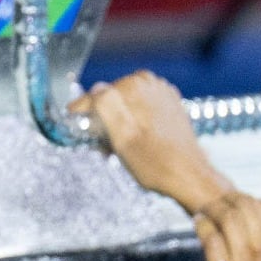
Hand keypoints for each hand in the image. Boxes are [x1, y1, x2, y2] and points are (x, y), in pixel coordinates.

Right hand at [69, 72, 234, 213]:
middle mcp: (151, 84)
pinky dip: (132, 123)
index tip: (71, 122)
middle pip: (112, 98)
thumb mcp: (121, 136)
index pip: (97, 94)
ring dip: (115, 123)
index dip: (82, 111)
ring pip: (126, 105)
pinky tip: (131, 143)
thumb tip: (94, 89)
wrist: (189, 176)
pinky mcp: (170, 106)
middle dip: (101, 120)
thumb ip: (105, 106)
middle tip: (98, 144)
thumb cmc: (155, 162)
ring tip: (114, 148)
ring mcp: (163, 94)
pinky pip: (141, 110)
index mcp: (136, 86)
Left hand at [197, 193, 260, 260]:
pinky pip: (213, 246)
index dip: (253, 204)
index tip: (240, 205)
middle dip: (230, 201)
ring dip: (214, 211)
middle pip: (248, 213)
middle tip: (216, 202)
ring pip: (230, 224)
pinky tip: (198, 223)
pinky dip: (204, 229)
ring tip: (204, 210)